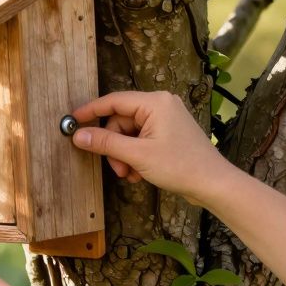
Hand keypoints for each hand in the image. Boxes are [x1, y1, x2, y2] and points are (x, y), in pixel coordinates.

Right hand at [70, 91, 232, 204]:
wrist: (214, 184)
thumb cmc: (180, 166)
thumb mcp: (137, 155)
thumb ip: (105, 143)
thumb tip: (78, 135)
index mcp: (154, 103)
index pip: (113, 101)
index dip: (90, 111)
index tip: (71, 121)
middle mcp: (161, 105)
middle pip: (121, 121)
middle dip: (114, 146)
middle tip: (117, 168)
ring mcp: (166, 119)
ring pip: (129, 133)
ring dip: (124, 155)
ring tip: (131, 174)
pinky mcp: (169, 133)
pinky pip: (141, 139)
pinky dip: (136, 156)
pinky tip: (140, 174)